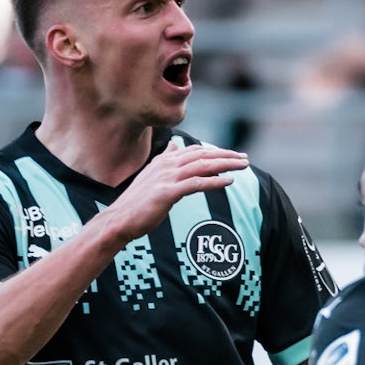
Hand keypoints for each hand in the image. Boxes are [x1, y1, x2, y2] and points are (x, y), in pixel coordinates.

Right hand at [104, 142, 248, 246]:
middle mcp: (167, 165)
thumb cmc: (138, 202)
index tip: (234, 155)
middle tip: (244, 159)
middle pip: (203, 155)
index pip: (196, 151)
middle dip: (226, 156)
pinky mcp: (168, 193)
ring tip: (242, 166)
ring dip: (225, 165)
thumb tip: (175, 145)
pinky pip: (196, 184)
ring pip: (202, 166)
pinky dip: (214, 181)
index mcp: (164, 161)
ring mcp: (167, 178)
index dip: (216, 151)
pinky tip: (229, 181)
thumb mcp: (152, 176)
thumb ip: (165, 160)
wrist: (120, 219)